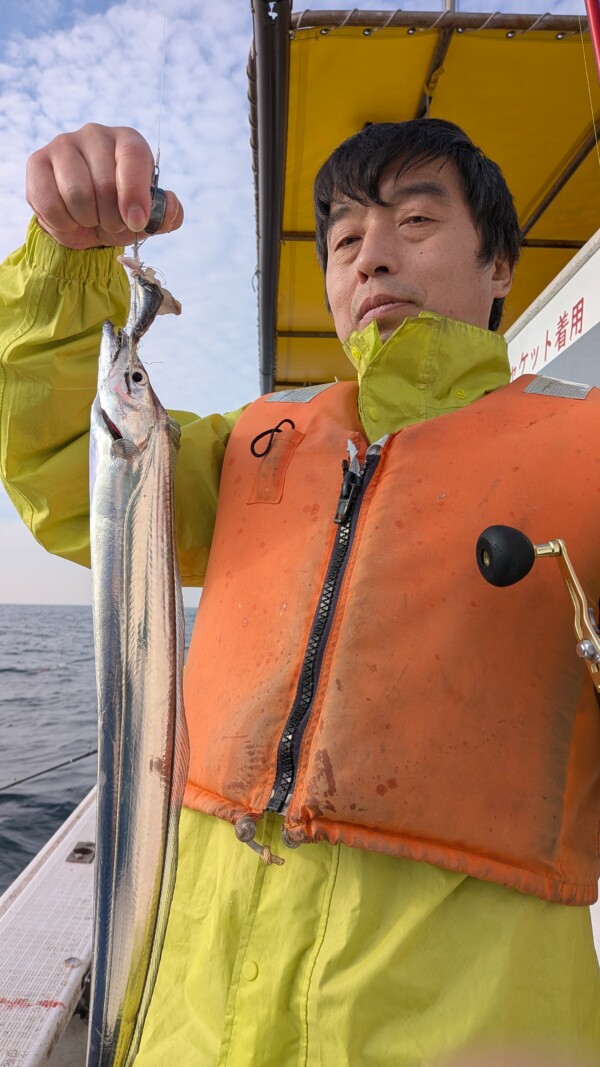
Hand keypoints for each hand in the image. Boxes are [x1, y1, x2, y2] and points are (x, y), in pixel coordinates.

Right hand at [26, 123, 183, 248]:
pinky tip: (70, 218)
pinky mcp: (37, 162)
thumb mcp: (149, 216)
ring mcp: (63, 144)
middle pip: (105, 184)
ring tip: (92, 219)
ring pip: (77, 195)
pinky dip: (64, 223)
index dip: (135, 193)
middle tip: (113, 223)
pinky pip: (50, 203)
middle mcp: (95, 134)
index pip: (133, 157)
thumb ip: (167, 213)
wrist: (83, 220)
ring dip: (88, 221)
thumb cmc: (120, 211)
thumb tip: (170, 209)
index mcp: (127, 141)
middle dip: (112, 218)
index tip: (137, 221)